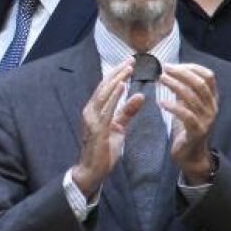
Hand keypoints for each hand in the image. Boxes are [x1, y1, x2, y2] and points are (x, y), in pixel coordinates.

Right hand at [73, 60, 138, 196]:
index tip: (128, 63)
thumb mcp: (119, 128)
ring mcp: (92, 119)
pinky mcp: (97, 128)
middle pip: (104, 87)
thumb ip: (127, 112)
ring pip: (104, 94)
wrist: (92, 170)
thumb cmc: (104, 150)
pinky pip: (106, 109)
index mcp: (94, 110)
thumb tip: (140, 95)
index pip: (105, 88)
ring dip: (116, 79)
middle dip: (117, 72)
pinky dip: (114, 96)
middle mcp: (90, 111)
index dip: (116, 74)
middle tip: (130, 59)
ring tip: (127, 68)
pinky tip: (122, 86)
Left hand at [161, 63, 218, 182]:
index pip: (209, 76)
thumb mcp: (187, 106)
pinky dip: (173, 106)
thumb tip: (172, 72)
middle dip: (182, 73)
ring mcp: (207, 120)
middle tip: (164, 68)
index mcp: (212, 99)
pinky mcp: (197, 131)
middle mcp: (212, 108)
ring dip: (175, 85)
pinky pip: (186, 115)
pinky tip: (161, 102)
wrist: (191, 155)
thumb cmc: (186, 128)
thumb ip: (184, 91)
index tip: (173, 65)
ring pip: (192, 97)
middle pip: (200, 84)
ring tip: (160, 79)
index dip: (192, 67)